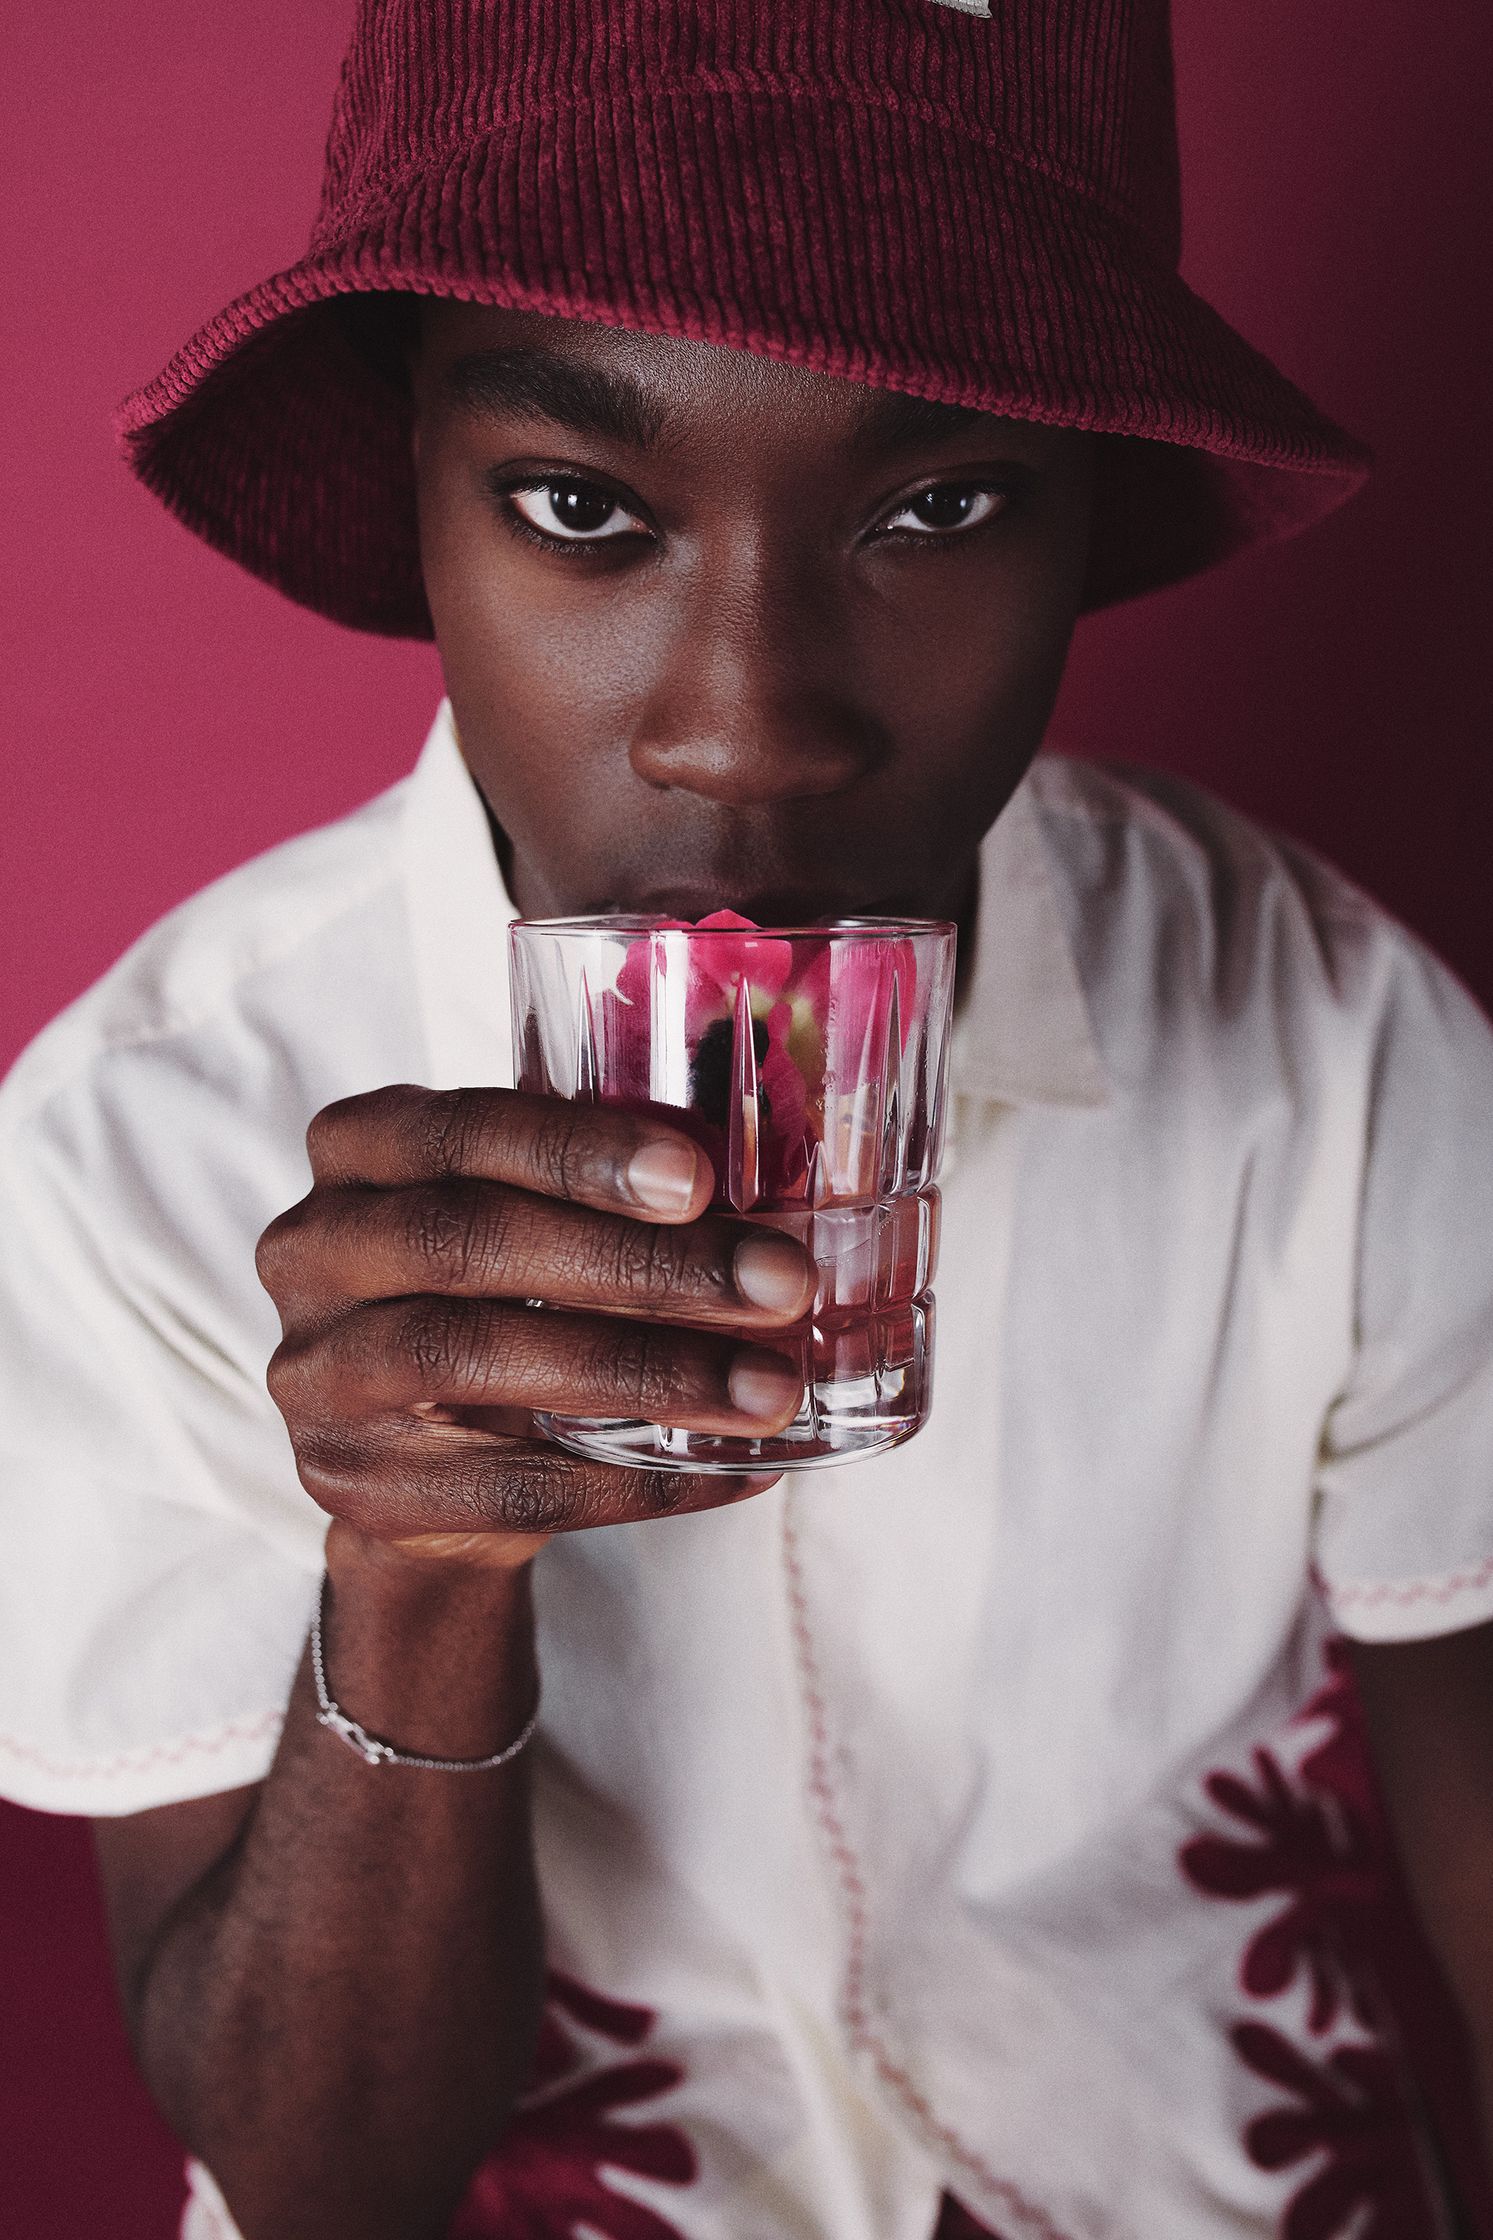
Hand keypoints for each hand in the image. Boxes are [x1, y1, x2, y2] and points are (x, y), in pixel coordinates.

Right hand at [255, 1085, 813, 1570]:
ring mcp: (319, 1374)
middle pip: (469, 1241)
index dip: (578, 1150)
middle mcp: (312, 1250)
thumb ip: (607, 1182)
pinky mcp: (357, 1486)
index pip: (461, 1129)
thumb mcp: (529, 1211)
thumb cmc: (500, 1293)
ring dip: (645, 1372)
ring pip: (476, 1359)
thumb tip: (780, 1177)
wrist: (423, 1465)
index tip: (700, 1175)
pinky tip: (739, 1468)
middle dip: (639, 1263)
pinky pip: (512, 1487)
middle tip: (777, 1281)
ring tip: (770, 1388)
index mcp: (359, 1152)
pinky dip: (638, 1480)